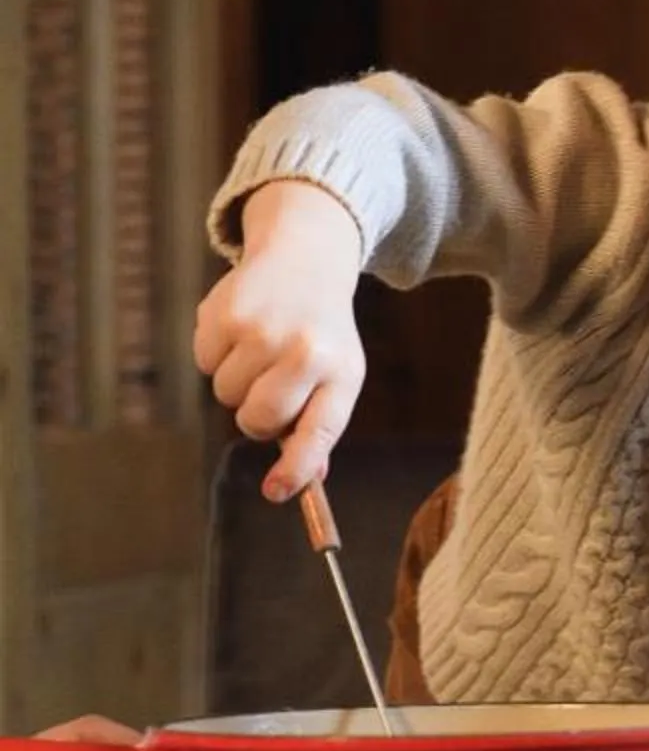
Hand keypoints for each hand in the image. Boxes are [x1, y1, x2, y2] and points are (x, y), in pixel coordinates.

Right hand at [193, 180, 366, 499]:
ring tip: (260, 349)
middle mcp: (306, 352)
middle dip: (255, 416)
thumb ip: (318, 428)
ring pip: (225, 394)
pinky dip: (216, 353)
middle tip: (270, 388)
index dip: (295, 469)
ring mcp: (265, 331)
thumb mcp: (338, 375)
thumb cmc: (322, 333)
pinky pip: (204, 363)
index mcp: (342, 373)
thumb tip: (298, 482)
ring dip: (235, 382)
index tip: (276, 492)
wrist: (305, 259)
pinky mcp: (227, 312)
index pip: (318, 434)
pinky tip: (241, 329)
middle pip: (257, 421)